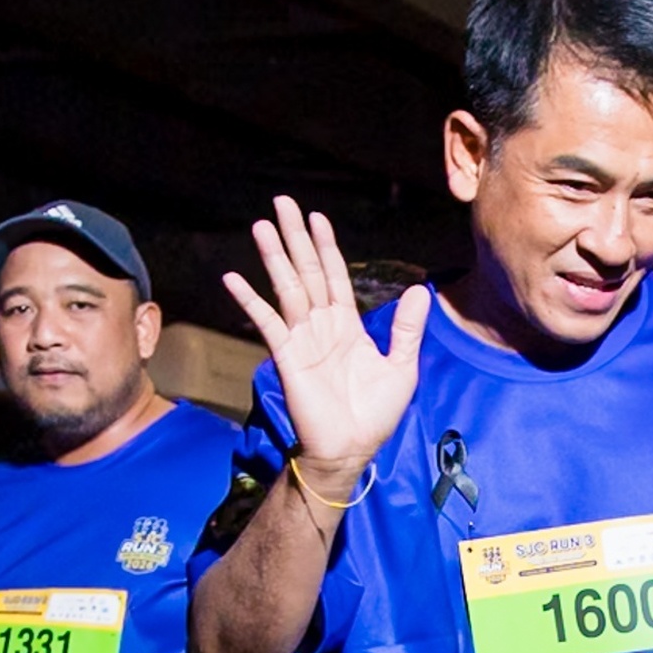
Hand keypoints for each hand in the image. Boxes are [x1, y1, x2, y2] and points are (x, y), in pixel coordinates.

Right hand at [226, 196, 428, 473]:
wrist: (351, 450)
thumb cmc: (375, 414)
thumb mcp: (402, 367)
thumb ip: (407, 329)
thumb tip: (419, 289)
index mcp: (347, 326)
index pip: (335, 276)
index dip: (326, 247)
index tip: (317, 218)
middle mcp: (321, 326)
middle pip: (307, 272)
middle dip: (296, 238)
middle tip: (282, 202)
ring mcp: (302, 339)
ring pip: (287, 288)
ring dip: (274, 257)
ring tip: (261, 225)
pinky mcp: (287, 357)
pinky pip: (267, 323)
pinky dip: (250, 301)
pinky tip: (233, 279)